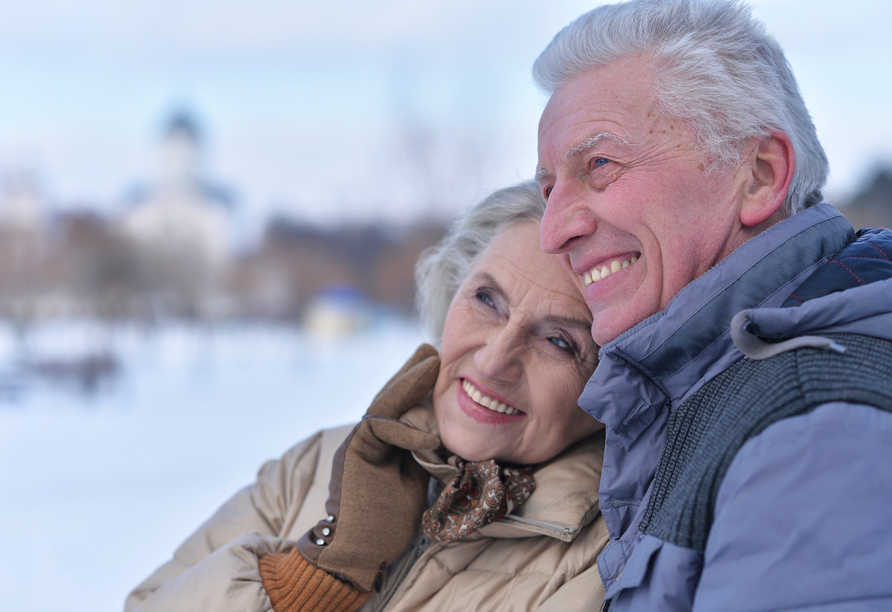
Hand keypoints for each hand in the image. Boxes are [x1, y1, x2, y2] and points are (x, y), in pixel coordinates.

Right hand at [296, 344, 440, 591]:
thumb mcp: (413, 480)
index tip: (434, 363)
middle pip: (388, 397)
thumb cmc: (385, 523)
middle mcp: (366, 439)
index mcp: (381, 445)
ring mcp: (358, 445)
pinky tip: (431, 436)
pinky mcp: (354, 455)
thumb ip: (420, 455)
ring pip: (382, 405)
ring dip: (408, 383)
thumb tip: (440, 434)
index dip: (415, 386)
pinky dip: (406, 431)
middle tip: (430, 348)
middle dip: (409, 372)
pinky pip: (379, 430)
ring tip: (432, 363)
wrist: (357, 552)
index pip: (399, 408)